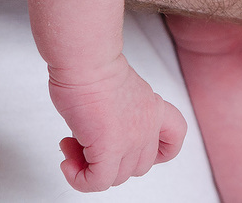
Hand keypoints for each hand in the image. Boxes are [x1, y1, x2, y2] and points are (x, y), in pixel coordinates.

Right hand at [48, 57, 186, 191]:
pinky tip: (67, 162)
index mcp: (153, 108)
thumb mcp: (118, 90)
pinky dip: (79, 179)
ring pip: (116, 177)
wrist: (86, 59)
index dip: (158, 152)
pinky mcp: (110, 148)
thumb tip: (97, 132)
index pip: (174, 138)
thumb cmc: (93, 65)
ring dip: (88, 167)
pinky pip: (97, 182)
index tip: (133, 148)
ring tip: (70, 144)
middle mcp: (148, 126)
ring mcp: (132, 139)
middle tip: (85, 143)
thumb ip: (119, 112)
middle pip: (138, 166)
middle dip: (110, 161)